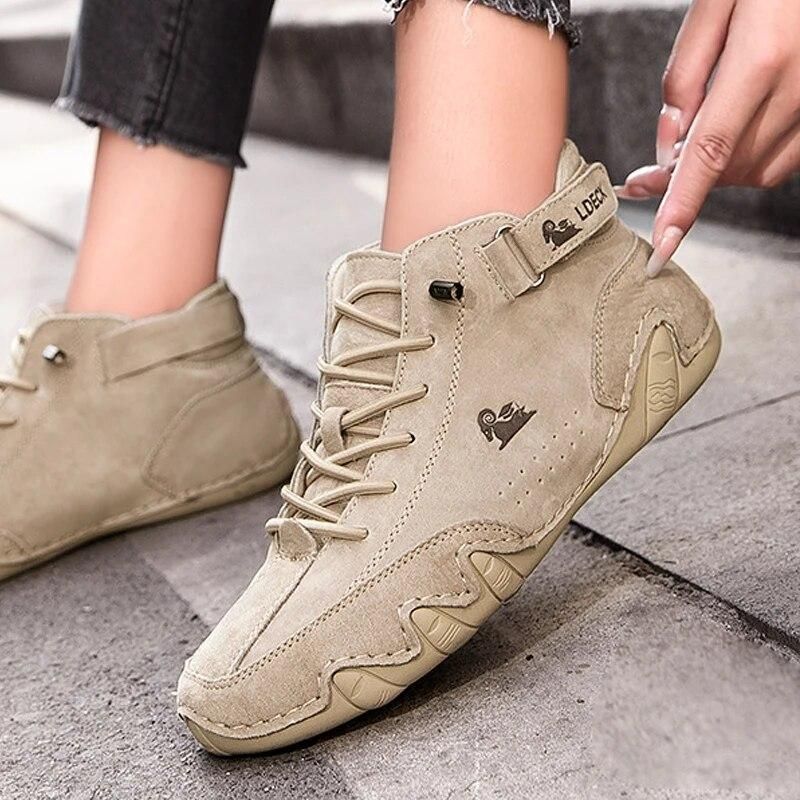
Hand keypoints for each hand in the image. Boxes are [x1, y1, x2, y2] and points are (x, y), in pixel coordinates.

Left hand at [615, 0, 799, 275]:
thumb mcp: (713, 8)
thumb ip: (683, 80)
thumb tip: (669, 148)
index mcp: (761, 60)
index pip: (710, 152)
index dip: (683, 203)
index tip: (664, 243)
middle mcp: (798, 88)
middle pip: (728, 168)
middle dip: (685, 178)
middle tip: (652, 171)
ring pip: (757, 171)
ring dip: (719, 169)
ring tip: (706, 130)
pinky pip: (784, 159)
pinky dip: (750, 159)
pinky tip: (739, 130)